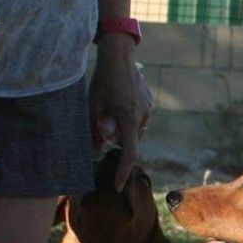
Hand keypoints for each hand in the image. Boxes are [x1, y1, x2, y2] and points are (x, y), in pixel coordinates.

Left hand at [89, 33, 153, 189]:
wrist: (119, 55)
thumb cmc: (103, 80)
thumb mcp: (93, 106)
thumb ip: (96, 130)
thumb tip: (97, 151)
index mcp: (128, 120)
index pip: (128, 154)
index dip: (123, 172)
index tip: (117, 187)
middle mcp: (142, 118)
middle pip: (129, 140)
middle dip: (116, 138)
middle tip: (102, 123)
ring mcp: (148, 110)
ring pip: (133, 129)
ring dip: (122, 126)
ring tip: (110, 106)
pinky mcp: (149, 103)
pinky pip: (138, 117)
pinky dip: (128, 116)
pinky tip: (120, 99)